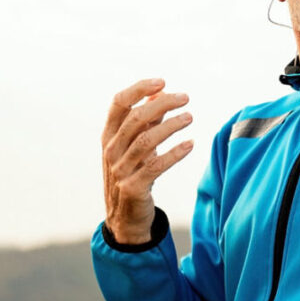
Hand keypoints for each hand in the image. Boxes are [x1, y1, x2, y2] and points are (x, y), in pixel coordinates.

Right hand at [102, 78, 194, 243]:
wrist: (125, 218)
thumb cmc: (132, 173)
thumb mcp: (136, 145)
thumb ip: (147, 120)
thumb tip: (161, 92)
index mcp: (109, 135)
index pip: (118, 103)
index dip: (139, 89)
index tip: (162, 82)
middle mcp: (111, 150)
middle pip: (135, 119)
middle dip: (162, 104)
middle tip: (185, 98)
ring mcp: (120, 170)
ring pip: (146, 141)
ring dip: (170, 126)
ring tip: (189, 117)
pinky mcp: (133, 188)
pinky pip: (156, 166)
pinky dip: (174, 153)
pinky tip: (190, 144)